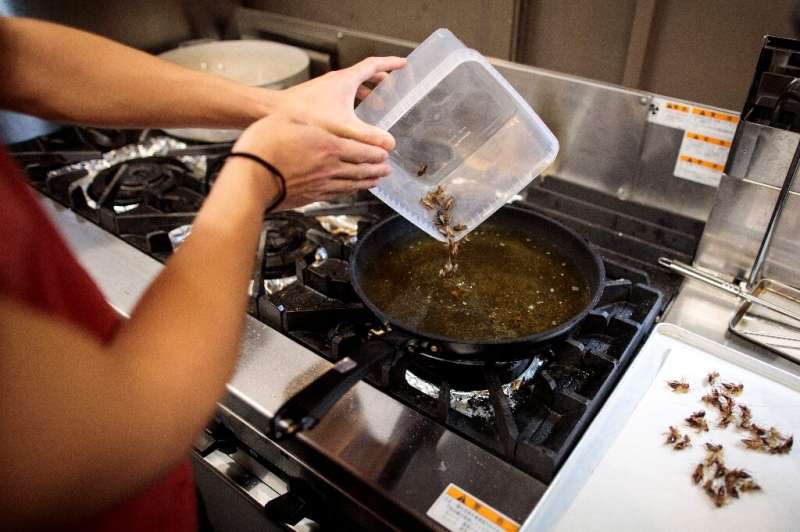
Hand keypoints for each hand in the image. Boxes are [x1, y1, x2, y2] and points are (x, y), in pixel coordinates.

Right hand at [233, 114, 390, 208]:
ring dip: (368, 182)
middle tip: (387, 168)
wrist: (251, 177)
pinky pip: (337, 194)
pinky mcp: (311, 197)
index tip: (386, 151)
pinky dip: (350, 192)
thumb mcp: (289, 121)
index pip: (362, 149)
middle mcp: (330, 167)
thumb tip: (318, 127)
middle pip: (362, 169)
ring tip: (377, 181)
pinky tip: (351, 191)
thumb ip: (309, 125)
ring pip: (353, 184)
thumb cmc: (265, 146)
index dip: (376, 151)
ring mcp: (321, 185)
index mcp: (329, 145)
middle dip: (377, 168)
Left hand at [271, 56, 406, 149]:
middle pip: (364, 76)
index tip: (403, 64)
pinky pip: (341, 98)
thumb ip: (369, 137)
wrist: (274, 113)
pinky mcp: (317, 100)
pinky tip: (351, 123)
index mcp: (346, 81)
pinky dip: (352, 106)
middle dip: (381, 82)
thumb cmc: (307, 116)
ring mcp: (325, 90)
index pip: (374, 65)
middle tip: (392, 89)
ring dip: (366, 96)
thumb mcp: (345, 128)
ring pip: (352, 88)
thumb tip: (389, 145)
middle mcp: (336, 82)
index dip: (391, 64)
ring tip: (376, 109)